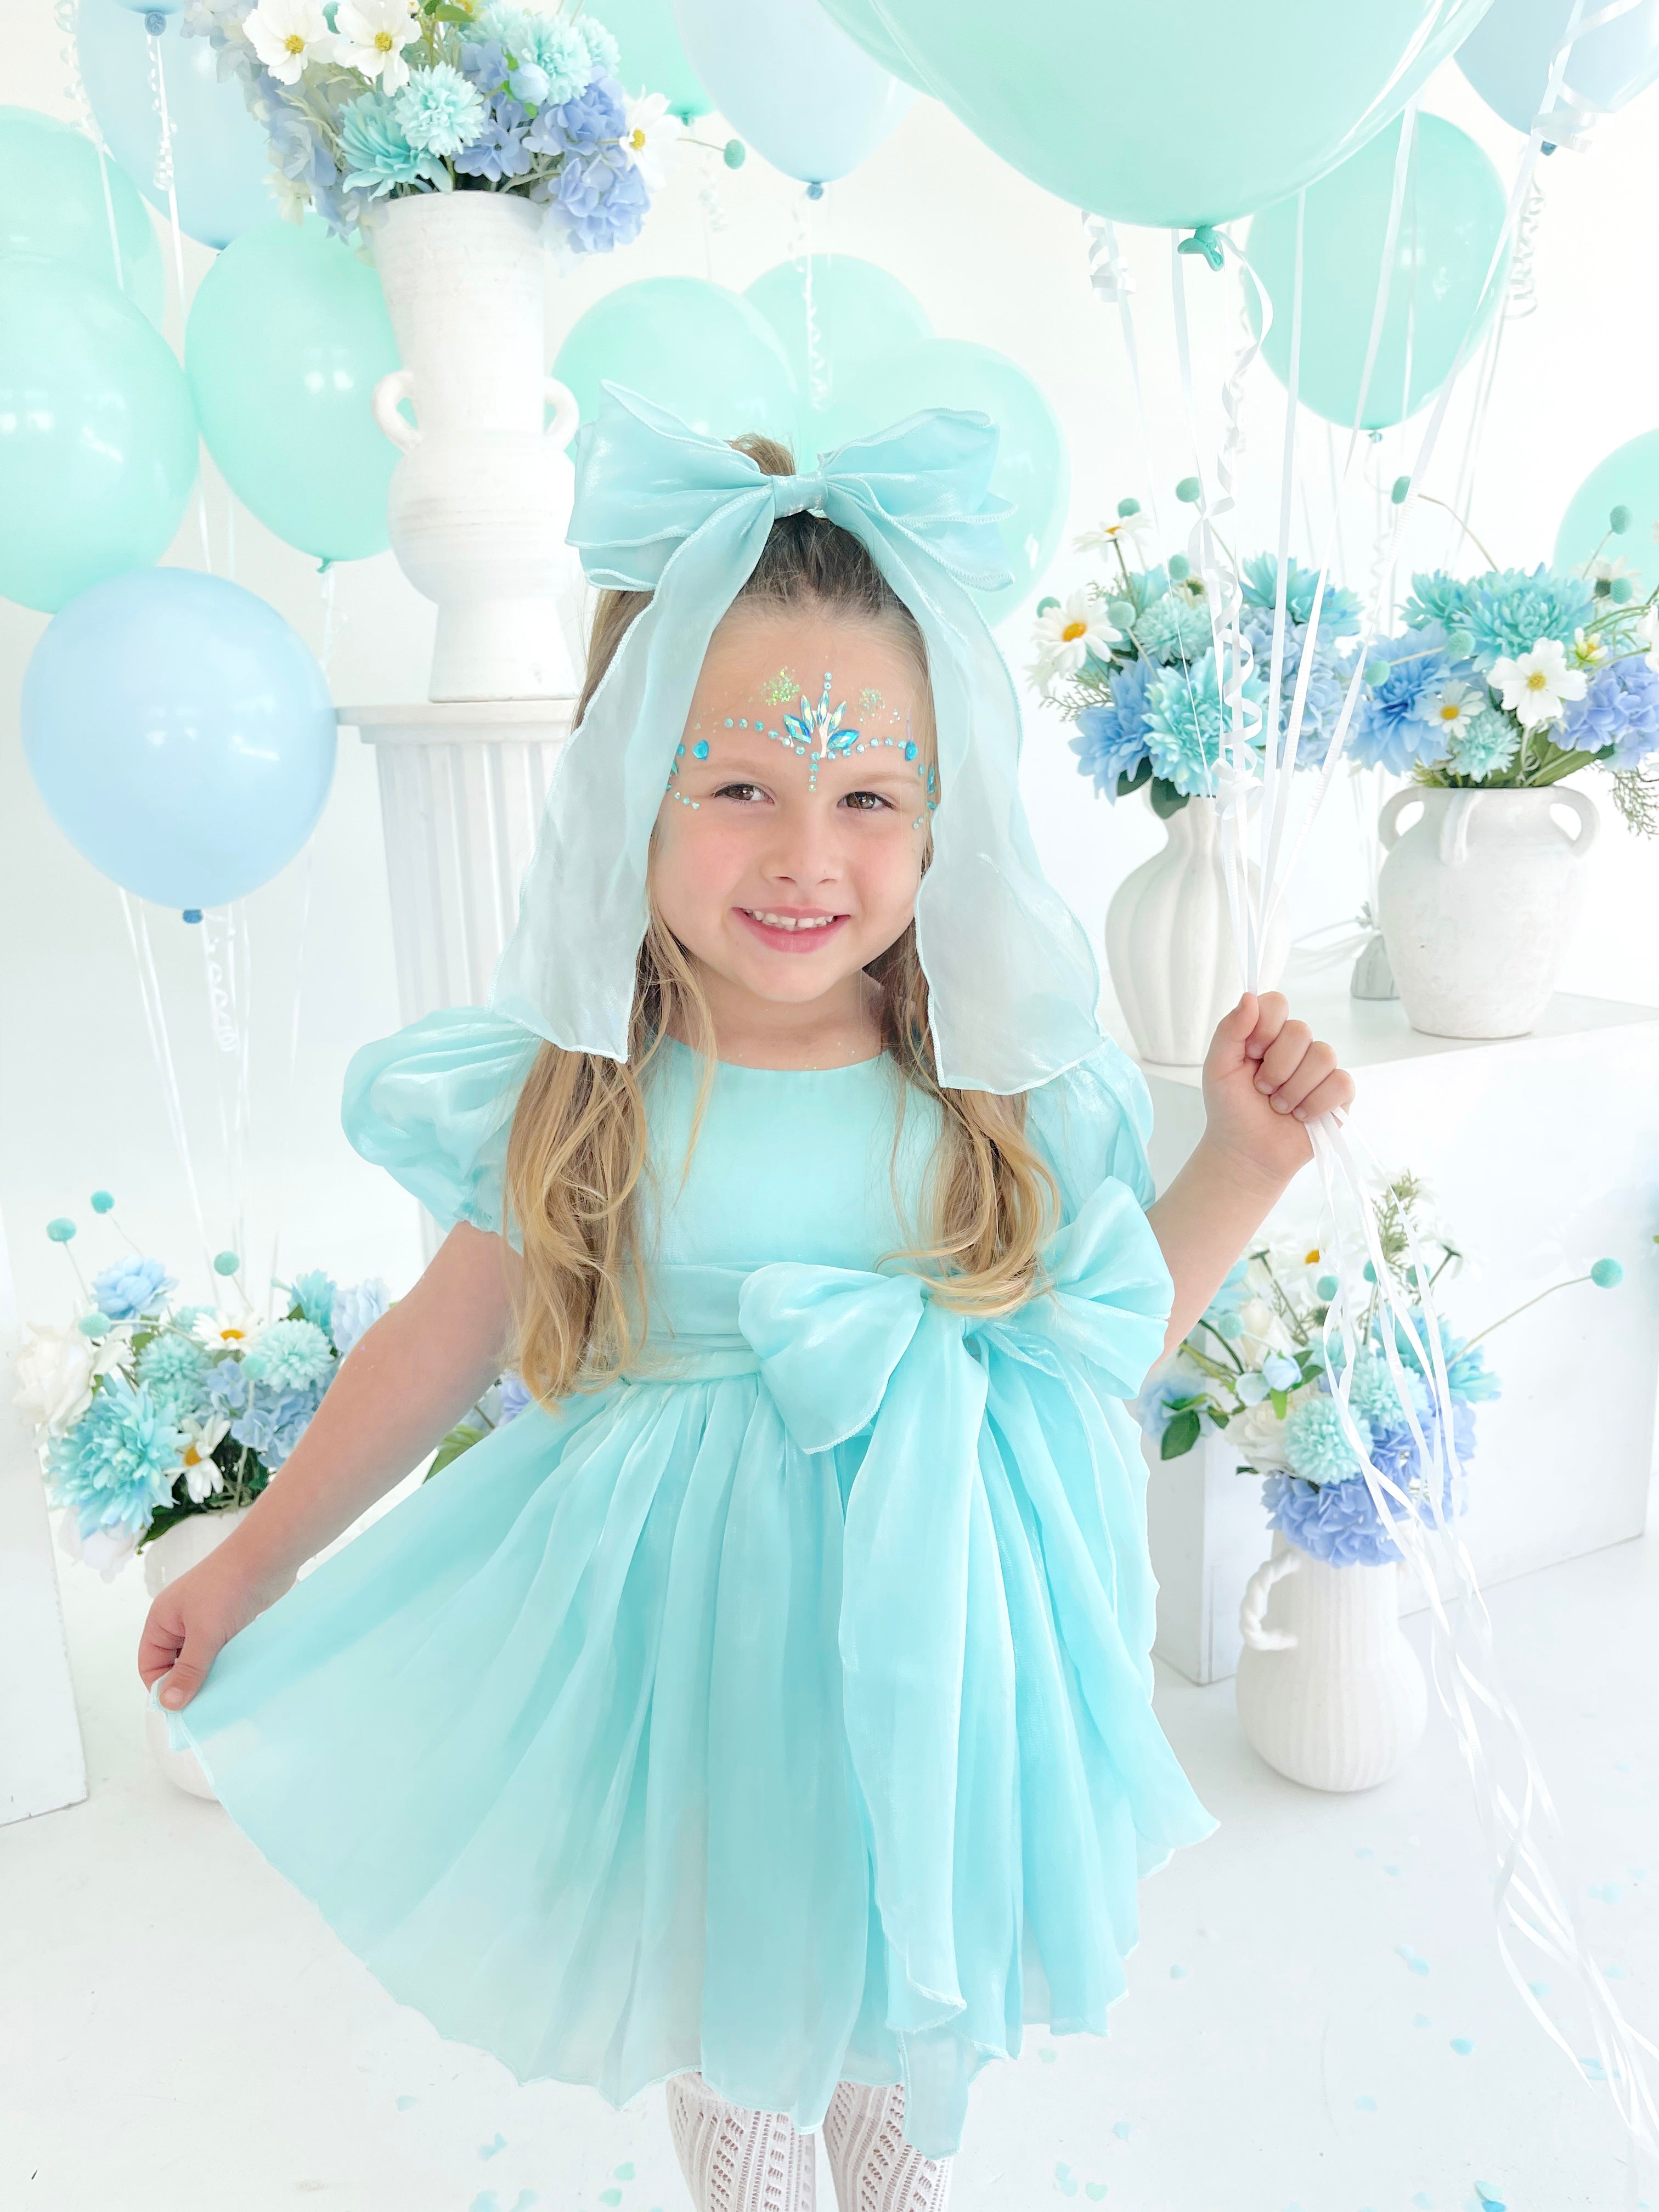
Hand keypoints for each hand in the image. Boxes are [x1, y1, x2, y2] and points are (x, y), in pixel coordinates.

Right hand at [137, 1543, 295, 1710]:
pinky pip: (221, 1651)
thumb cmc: (228, 1589)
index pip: (150, 1665)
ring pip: (200, 1659)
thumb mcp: (204, 1634)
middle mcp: (179, 1621)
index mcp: (161, 1620)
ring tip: (223, 1693)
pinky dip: (226, 1664)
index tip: (182, 1710)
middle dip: (187, 1684)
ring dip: (209, 1675)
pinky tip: (237, 1677)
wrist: (267, 1557)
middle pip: (174, 1664)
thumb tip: (169, 1704)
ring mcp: (205, 1620)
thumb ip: (188, 1670)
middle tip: (206, 1706)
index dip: (161, 1688)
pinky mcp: (229, 1621)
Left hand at [1200, 991, 1354, 1195]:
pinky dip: (1316, 1104)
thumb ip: (1230, 1030)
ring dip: (1293, 1089)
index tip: (1251, 1053)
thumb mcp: (1218, 1068)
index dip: (1265, 1027)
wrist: (1246, 1152)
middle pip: (1301, 1031)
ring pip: (1323, 1056)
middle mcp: (1296, 1047)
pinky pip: (1341, 1083)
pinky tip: (1301, 1116)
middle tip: (1262, 1090)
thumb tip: (1249, 996)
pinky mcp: (1339, 1094)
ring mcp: (1320, 1069)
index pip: (1277, 1003)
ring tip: (1279, 1106)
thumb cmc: (1230, 1109)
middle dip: (1276, 1068)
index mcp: (1267, 1034)